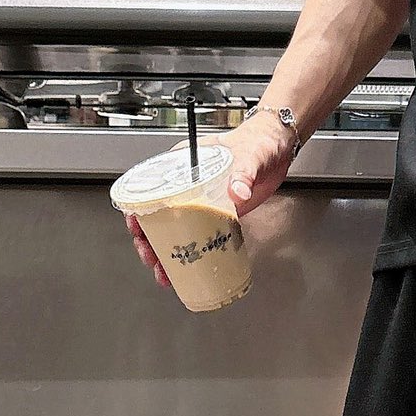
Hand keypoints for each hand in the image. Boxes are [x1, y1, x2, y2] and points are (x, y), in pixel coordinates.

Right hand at [124, 109, 295, 288]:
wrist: (278, 148)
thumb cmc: (259, 141)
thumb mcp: (249, 155)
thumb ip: (244, 172)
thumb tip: (238, 192)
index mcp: (184, 163)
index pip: (149, 186)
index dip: (138, 209)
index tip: (136, 226)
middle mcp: (187, 184)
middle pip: (157, 214)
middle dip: (149, 239)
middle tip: (150, 257)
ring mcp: (201, 200)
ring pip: (174, 228)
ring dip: (167, 252)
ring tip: (164, 273)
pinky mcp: (218, 213)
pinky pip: (198, 234)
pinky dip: (192, 253)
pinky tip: (186, 269)